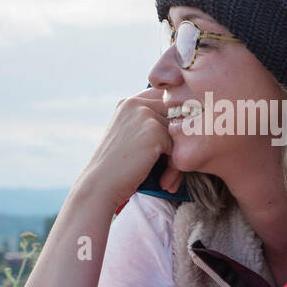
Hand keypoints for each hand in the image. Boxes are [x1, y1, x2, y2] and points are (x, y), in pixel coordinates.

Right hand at [75, 87, 184, 211]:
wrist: (101, 184)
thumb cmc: (117, 167)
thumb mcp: (128, 136)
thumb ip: (148, 123)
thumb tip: (185, 117)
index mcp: (128, 102)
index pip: (164, 101)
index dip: (171, 122)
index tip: (170, 145)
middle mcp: (136, 103)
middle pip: (174, 115)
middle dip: (177, 138)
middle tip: (171, 164)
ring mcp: (145, 115)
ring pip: (177, 132)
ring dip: (176, 154)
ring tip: (167, 175)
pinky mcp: (154, 130)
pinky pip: (177, 146)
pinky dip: (174, 164)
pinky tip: (164, 178)